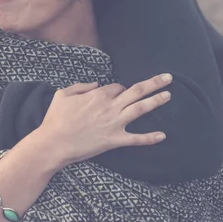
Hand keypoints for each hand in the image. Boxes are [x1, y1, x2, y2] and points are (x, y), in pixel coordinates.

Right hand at [38, 73, 172, 169]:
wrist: (54, 143)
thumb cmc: (55, 119)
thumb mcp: (62, 95)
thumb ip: (80, 86)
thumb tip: (95, 84)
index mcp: (98, 95)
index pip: (117, 87)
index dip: (120, 89)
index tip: (119, 92)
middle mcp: (110, 106)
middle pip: (137, 91)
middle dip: (154, 83)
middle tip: (168, 78)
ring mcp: (114, 123)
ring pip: (141, 109)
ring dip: (156, 101)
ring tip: (168, 95)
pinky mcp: (114, 140)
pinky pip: (136, 139)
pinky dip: (150, 138)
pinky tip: (163, 136)